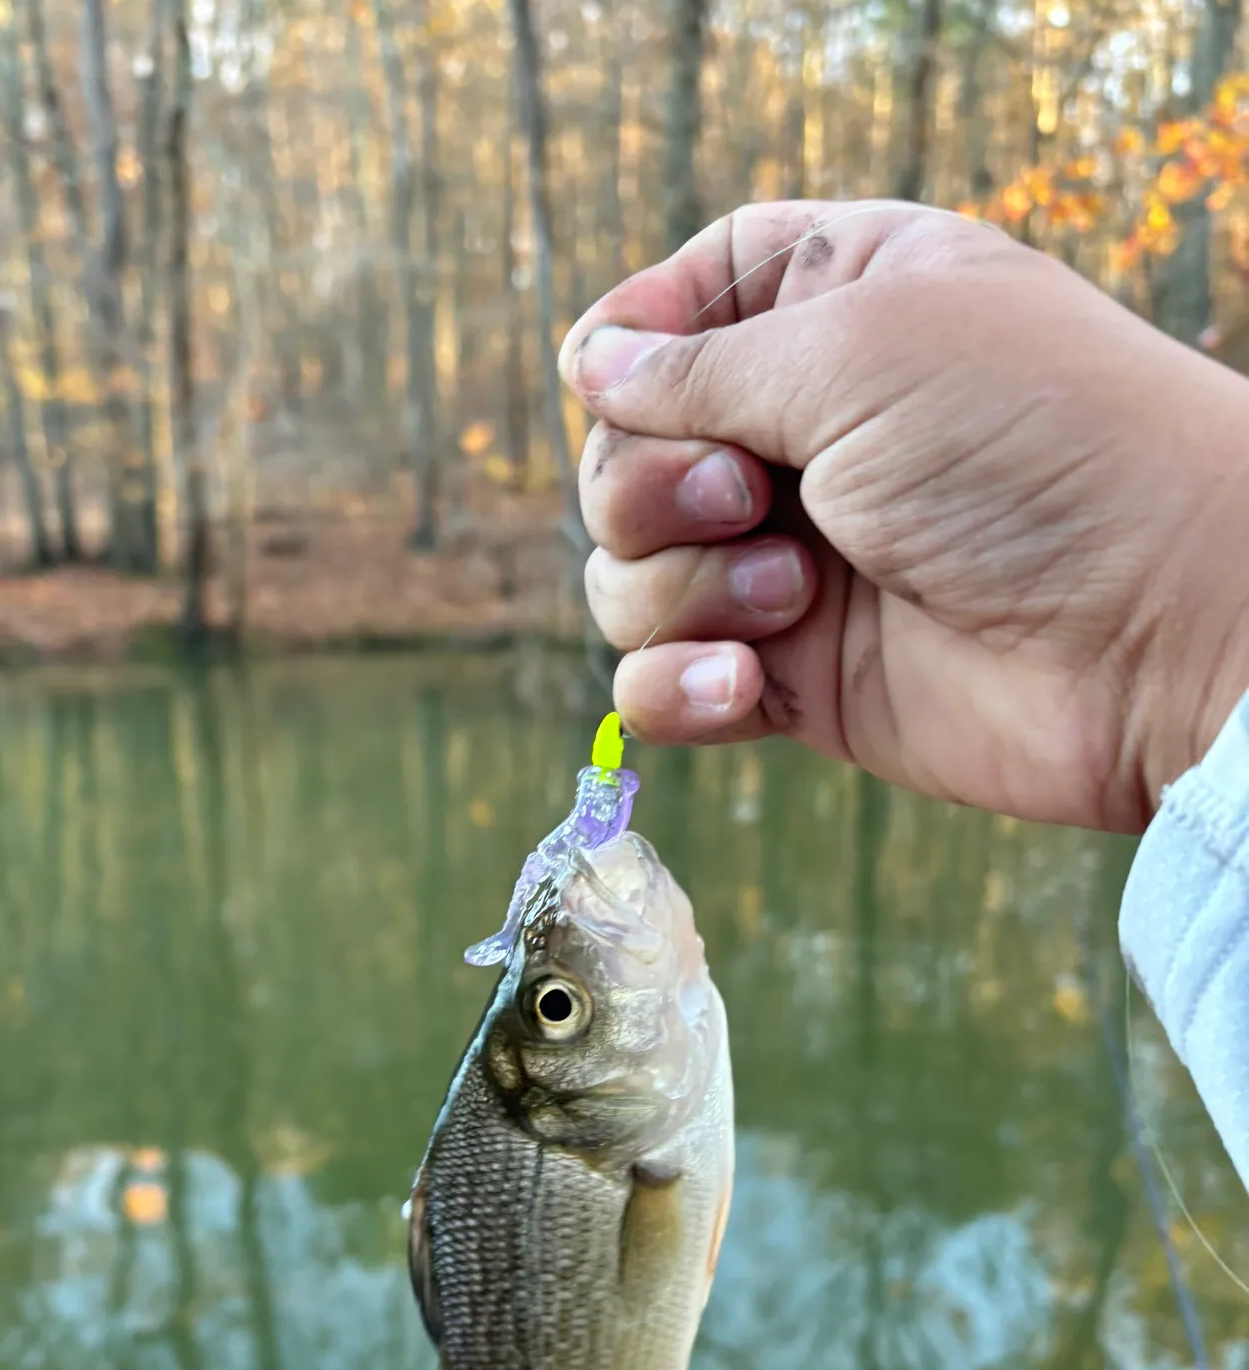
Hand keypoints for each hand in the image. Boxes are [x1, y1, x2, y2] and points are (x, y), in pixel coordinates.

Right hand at [558, 200, 1248, 833]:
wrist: (1157, 635)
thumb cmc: (1032, 450)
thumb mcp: (858, 353)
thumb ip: (699, 366)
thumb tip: (585, 366)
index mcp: (824, 315)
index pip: (670, 309)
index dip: (625, 343)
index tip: (619, 378)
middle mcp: (794, 435)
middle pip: (619, 455)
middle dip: (650, 485)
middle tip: (746, 498)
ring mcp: (785, 560)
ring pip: (623, 573)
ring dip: (680, 589)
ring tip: (794, 597)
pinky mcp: (788, 674)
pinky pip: (656, 682)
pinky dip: (677, 687)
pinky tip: (748, 686)